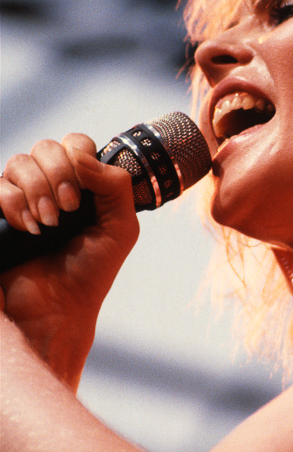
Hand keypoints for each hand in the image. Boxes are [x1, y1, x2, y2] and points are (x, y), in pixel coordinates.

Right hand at [0, 133, 138, 387]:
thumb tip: (81, 155)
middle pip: (47, 146)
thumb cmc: (92, 270)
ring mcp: (25, 197)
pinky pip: (0, 186)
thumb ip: (115, 185)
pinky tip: (29, 229)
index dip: (78, 158)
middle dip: (58, 176)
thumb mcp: (121, 227)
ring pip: (20, 161)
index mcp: (84, 184)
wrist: (59, 307)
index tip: (82, 194)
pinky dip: (15, 205)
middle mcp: (53, 185)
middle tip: (67, 211)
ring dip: (37, 191)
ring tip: (48, 224)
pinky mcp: (2, 213)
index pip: (76, 143)